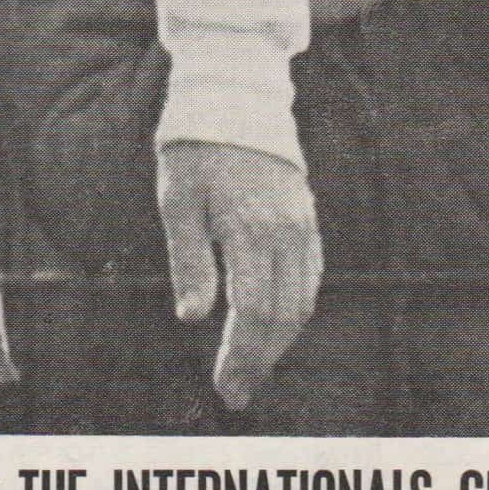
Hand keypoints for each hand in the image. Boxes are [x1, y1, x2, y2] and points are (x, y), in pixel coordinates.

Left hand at [157, 140, 321, 410]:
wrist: (234, 94)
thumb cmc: (194, 148)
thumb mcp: (176, 199)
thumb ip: (188, 259)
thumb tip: (191, 318)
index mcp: (252, 229)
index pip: (254, 313)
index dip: (242, 357)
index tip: (225, 389)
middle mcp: (287, 231)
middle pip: (283, 316)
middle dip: (261, 361)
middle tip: (237, 395)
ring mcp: (303, 224)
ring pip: (303, 300)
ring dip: (280, 342)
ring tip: (253, 369)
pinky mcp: (308, 216)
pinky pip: (312, 275)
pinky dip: (296, 309)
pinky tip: (276, 326)